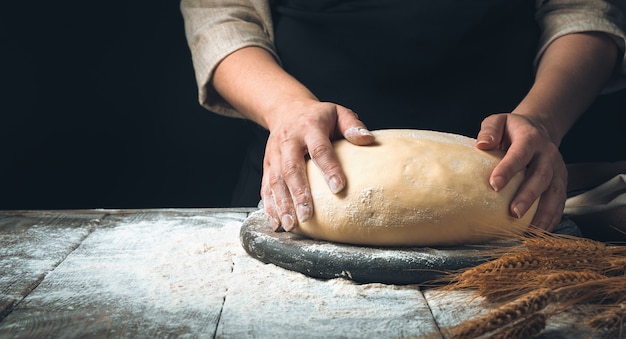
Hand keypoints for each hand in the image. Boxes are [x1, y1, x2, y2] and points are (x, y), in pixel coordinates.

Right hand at [261, 100, 373, 230]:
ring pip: (275, 181)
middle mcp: (288, 141)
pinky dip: (269, 205)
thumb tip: (368, 140)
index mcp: (309, 127)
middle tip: (307, 215)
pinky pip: (265, 186)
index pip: (320, 149)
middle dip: (298, 193)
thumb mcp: (338, 112)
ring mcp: (274, 154)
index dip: (329, 168)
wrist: (286, 109)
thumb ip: (352, 125)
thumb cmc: (318, 116)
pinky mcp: (267, 165)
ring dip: (282, 204)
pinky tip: (276, 222)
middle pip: (291, 168)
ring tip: (290, 224)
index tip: (338, 187)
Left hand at [475, 113, 566, 230]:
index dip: (508, 169)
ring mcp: (558, 170)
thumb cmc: (512, 130)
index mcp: (530, 139)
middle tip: (514, 213)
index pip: (520, 154)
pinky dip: (553, 218)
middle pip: (541, 177)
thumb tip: (482, 145)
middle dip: (528, 196)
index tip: (494, 185)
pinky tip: (542, 232)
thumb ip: (489, 130)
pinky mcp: (561, 182)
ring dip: (544, 213)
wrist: (539, 129)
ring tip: (531, 231)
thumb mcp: (499, 121)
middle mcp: (548, 154)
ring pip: (554, 193)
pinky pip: (560, 202)